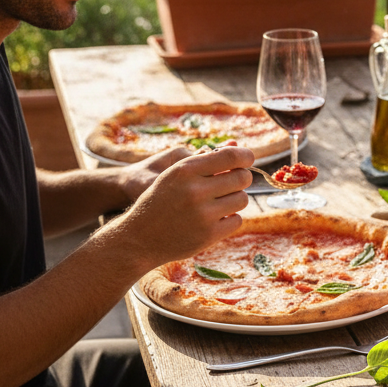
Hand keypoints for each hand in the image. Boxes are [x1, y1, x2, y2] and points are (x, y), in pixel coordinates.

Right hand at [114, 144, 255, 267]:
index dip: (245, 156)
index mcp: (185, 170)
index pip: (230, 156)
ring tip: (221, 202)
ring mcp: (203, 214)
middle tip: (235, 182)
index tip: (247, 159)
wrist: (140, 237)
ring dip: (236, 199)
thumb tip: (237, 148)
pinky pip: (237, 220)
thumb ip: (202, 162)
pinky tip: (216, 218)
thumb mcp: (173, 174)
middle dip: (242, 178)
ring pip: (242, 199)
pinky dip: (230, 219)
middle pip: (242, 178)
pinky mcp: (209, 235)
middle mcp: (195, 191)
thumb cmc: (161, 200)